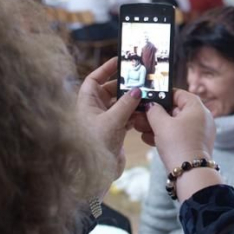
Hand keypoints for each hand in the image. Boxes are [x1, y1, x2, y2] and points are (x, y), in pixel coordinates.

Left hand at [76, 58, 141, 183]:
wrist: (95, 173)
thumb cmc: (95, 144)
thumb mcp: (112, 121)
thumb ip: (126, 104)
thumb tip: (137, 90)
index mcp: (87, 103)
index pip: (94, 79)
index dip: (105, 69)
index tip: (119, 61)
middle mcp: (94, 110)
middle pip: (110, 90)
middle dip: (124, 85)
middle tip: (140, 79)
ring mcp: (104, 120)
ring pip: (119, 103)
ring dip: (132, 100)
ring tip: (146, 94)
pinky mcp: (114, 131)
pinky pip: (125, 116)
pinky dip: (134, 113)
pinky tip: (144, 112)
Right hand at [143, 90, 215, 171]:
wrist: (190, 174)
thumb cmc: (178, 145)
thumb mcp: (162, 124)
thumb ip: (154, 111)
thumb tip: (151, 105)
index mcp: (197, 108)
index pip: (179, 94)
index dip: (162, 95)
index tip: (149, 98)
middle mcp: (201, 119)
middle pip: (175, 110)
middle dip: (155, 114)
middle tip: (140, 115)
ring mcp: (198, 133)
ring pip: (174, 125)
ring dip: (156, 126)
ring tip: (139, 128)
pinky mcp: (193, 145)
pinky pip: (177, 136)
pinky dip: (164, 136)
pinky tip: (147, 139)